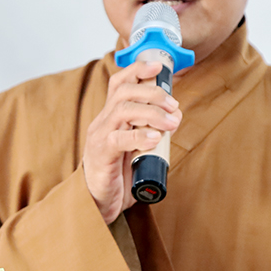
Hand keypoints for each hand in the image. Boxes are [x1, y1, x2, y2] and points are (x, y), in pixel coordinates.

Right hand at [82, 59, 180, 222]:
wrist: (97, 203)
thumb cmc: (117, 175)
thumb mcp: (135, 147)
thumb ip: (150, 130)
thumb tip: (174, 115)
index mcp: (110, 117)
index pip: (119, 83)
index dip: (138, 70)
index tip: (159, 67)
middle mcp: (102, 122)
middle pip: (124, 91)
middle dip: (152, 92)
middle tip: (173, 105)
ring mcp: (100, 137)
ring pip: (123, 110)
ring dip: (151, 112)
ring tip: (171, 123)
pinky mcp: (102, 155)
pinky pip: (119, 139)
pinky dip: (140, 135)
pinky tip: (155, 138)